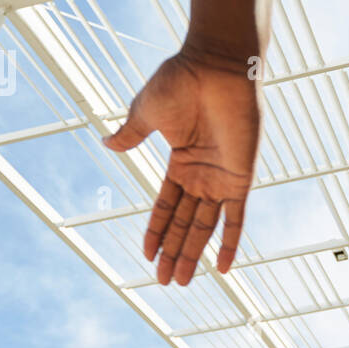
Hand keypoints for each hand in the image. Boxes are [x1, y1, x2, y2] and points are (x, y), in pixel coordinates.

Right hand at [102, 47, 259, 285]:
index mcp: (181, 161)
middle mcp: (202, 174)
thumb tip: (108, 143)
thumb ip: (132, 133)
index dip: (156, 230)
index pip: (166, 206)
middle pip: (185, 223)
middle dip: (173, 251)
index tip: (146, 254)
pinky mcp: (240, 177)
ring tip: (180, 281)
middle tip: (164, 281)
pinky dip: (231, 242)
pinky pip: (237, 218)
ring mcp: (221, 178)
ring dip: (192, 254)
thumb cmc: (182, 81)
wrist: (216, 66)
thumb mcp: (147, 112)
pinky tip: (224, 268)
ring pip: (204, 227)